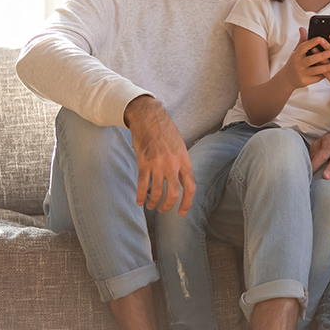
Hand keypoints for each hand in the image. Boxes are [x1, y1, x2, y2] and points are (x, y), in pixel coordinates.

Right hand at [124, 96, 195, 214]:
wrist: (149, 117)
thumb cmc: (165, 131)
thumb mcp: (180, 147)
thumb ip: (181, 165)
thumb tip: (180, 183)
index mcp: (184, 160)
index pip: (190, 188)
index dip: (187, 203)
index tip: (182, 212)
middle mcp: (173, 164)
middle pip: (173, 194)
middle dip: (168, 206)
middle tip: (163, 210)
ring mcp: (158, 164)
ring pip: (157, 192)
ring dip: (154, 202)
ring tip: (151, 206)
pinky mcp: (144, 163)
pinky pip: (143, 185)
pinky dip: (141, 196)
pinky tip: (140, 201)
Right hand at [282, 27, 329, 89]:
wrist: (287, 78)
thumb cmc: (295, 62)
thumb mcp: (296, 51)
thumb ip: (302, 40)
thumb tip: (302, 28)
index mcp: (296, 55)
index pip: (303, 47)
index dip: (311, 42)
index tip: (321, 38)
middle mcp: (298, 64)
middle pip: (310, 59)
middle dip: (321, 56)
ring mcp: (302, 73)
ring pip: (315, 70)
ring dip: (326, 67)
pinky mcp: (305, 81)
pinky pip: (317, 78)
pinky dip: (325, 75)